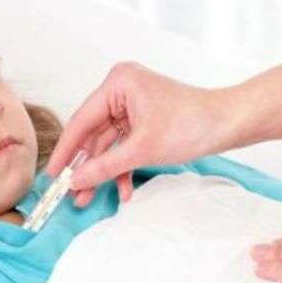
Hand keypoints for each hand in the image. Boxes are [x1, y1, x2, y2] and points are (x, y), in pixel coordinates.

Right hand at [45, 62, 238, 206]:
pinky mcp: (142, 118)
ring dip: (103, 172)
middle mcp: (121, 89)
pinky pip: (124, 145)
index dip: (66, 152)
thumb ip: (104, 166)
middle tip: (69, 193)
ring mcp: (132, 104)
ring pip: (108, 144)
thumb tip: (75, 181)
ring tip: (88, 199)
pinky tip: (122, 191)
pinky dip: (123, 166)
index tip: (52, 175)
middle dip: (86, 167)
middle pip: (93, 134)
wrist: (229, 124)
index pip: (82, 121)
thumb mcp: (142, 150)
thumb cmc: (192, 125)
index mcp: (118, 83)